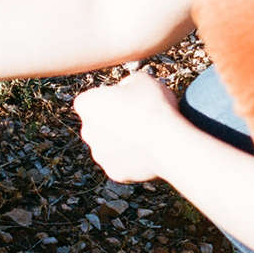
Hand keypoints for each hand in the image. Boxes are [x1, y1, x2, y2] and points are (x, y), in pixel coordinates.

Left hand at [73, 68, 182, 182]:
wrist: (167, 141)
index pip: (93, 98)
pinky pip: (122, 163)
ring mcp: (99, 154)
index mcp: (86, 104)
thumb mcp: (143, 79)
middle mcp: (86, 131)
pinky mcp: (114, 172)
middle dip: (114, 122)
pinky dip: (133, 159)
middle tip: (139, 117)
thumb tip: (128, 88)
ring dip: (123, 141)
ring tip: (147, 135)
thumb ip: (129, 82)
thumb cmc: (152, 105)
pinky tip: (149, 151)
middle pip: (99, 124)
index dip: (111, 98)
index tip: (129, 99)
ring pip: (109, 145)